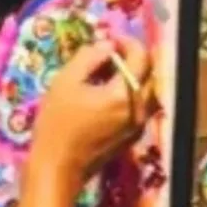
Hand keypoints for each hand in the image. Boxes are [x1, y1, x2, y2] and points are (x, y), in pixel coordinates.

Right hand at [30, 36, 154, 187]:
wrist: (58, 168)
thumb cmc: (57, 124)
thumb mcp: (66, 82)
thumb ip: (90, 57)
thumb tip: (107, 45)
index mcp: (126, 93)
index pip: (141, 57)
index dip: (127, 42)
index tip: (109, 39)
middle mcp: (140, 109)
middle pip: (149, 74)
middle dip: (133, 59)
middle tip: (109, 54)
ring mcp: (138, 125)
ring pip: (147, 92)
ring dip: (133, 77)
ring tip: (108, 74)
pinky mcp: (131, 137)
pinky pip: (139, 107)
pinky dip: (129, 95)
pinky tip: (106, 96)